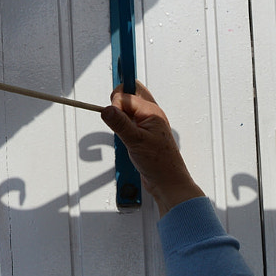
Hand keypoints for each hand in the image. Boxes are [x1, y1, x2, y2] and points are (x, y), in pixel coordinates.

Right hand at [100, 82, 204, 214]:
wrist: (168, 182)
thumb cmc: (160, 164)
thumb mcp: (136, 142)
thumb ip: (120, 124)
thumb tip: (107, 109)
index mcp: (151, 112)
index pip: (127, 95)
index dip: (116, 103)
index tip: (111, 114)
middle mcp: (150, 114)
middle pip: (131, 93)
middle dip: (119, 100)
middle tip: (114, 115)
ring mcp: (146, 124)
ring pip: (129, 108)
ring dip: (120, 115)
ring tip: (122, 132)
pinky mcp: (143, 133)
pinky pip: (129, 121)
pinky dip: (122, 126)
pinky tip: (123, 138)